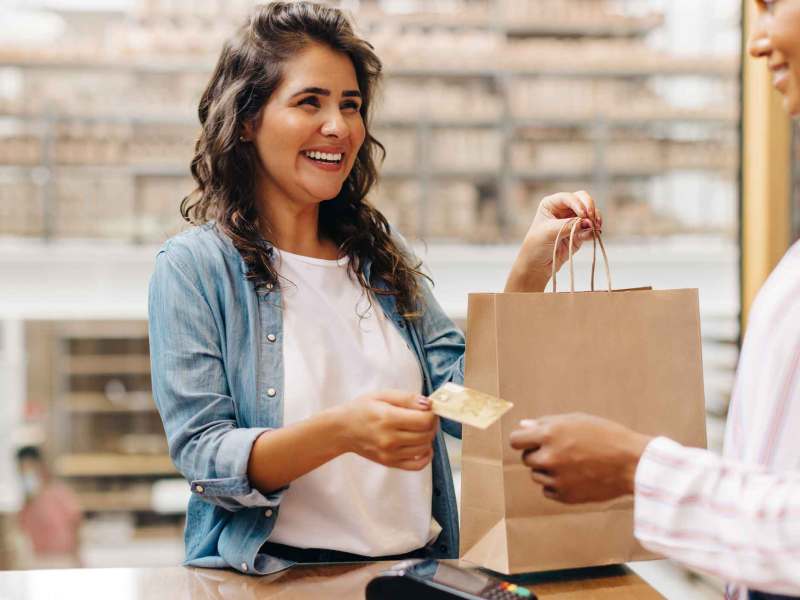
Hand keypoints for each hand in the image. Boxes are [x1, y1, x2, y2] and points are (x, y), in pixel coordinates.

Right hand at [339, 390, 437, 470]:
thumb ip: (407, 398)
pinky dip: (426, 456)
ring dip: (428, 437)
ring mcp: (390, 454)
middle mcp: (390, 439)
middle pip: (426, 434)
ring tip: (419, 428)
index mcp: (388, 418)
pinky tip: (422, 446)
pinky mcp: (390, 463)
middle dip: (431, 424)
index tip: (428, 409)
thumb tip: (428, 404)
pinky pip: (418, 465)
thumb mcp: (382, 395)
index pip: (424, 420)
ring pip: (424, 448)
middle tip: (425, 417)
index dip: (432, 414)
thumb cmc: (362, 409)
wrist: (342, 430)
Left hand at [505, 191, 601, 291]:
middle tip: (592, 218)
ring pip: (590, 212)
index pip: (569, 197)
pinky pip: (592, 227)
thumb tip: (588, 222)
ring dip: (595, 218)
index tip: (583, 214)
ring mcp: (573, 220)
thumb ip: (569, 225)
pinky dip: (595, 229)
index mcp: (551, 204)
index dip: (578, 203)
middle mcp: (563, 208)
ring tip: (596, 227)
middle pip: (583, 199)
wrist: (538, 264)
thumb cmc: (537, 245)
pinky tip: (595, 234)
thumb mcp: (549, 232)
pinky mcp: (580, 232)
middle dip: (590, 207)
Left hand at [509, 413, 651, 503]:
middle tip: (560, 451)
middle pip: (526, 459)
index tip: (530, 440)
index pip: (516, 440)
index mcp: (550, 434)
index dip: (522, 439)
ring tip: (572, 463)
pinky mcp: (566, 496)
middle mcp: (550, 457)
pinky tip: (575, 477)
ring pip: (536, 476)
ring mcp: (557, 479)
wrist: (632, 463)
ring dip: (547, 470)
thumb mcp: (576, 420)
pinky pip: (548, 491)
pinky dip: (556, 485)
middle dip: (538, 454)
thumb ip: (546, 423)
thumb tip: (523, 426)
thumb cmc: (606, 436)